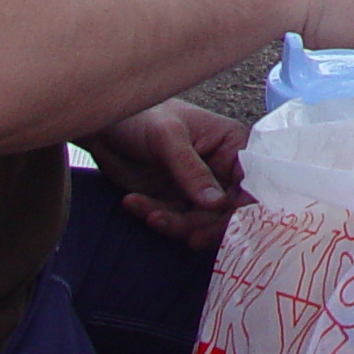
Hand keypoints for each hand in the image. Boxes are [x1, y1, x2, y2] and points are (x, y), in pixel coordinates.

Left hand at [84, 99, 248, 250]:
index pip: (251, 180)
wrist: (102, 126)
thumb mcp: (168, 139)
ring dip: (177, 224)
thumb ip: (192, 171)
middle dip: (208, 224)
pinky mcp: (174, 201)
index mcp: (230, 144)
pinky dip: (156, 218)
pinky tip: (133, 203)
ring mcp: (197, 187)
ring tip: (152, 216)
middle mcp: (220, 168)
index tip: (232, 224)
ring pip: (201, 221)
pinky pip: (174, 221)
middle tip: (190, 236)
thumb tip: (218, 204)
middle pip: (228, 209)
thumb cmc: (141, 117)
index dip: (246, 205)